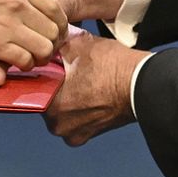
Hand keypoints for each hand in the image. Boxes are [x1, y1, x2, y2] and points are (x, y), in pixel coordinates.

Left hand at [43, 29, 146, 145]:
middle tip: (69, 72)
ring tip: (83, 81)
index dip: (42, 73)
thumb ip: (55, 45)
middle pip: (47, 100)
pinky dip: (81, 106)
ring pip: (62, 110)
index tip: (51, 65)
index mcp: (50, 105)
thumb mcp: (78, 45)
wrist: (144, 85)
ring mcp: (75, 134)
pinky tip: (90, 91)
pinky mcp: (90, 134)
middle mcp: (59, 126)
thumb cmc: (113, 68)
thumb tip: (45, 42)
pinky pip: (77, 118)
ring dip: (68, 97)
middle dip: (55, 87)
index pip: (33, 88)